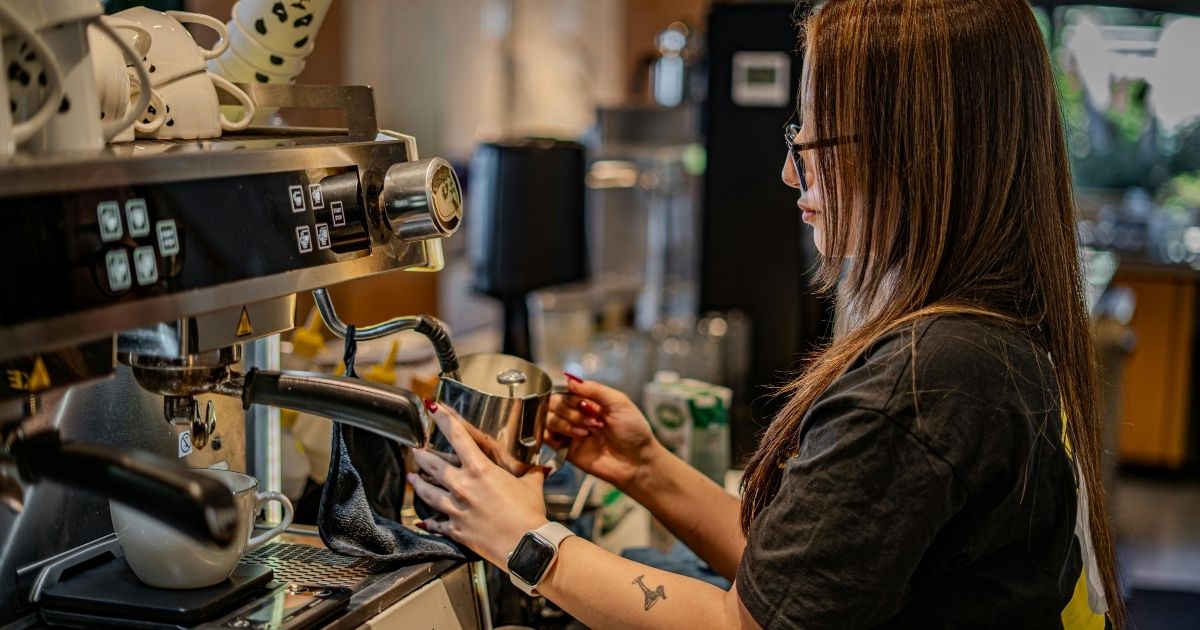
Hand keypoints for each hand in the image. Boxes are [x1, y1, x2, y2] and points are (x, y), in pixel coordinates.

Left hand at [409, 402, 548, 565]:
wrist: (526, 545)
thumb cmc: (530, 514)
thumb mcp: (532, 486)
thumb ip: (532, 473)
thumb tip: (542, 467)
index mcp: (480, 469)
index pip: (457, 436)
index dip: (442, 418)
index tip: (432, 407)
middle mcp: (463, 485)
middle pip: (433, 464)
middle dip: (421, 455)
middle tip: (414, 449)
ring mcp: (456, 508)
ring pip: (427, 492)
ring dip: (418, 483)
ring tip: (412, 478)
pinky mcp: (455, 529)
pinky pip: (435, 523)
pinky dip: (427, 521)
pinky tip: (420, 520)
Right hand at [546, 375, 665, 491]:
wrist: (637, 461)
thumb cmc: (633, 431)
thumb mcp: (619, 402)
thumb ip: (595, 389)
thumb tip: (570, 380)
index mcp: (589, 401)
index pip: (565, 390)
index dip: (572, 396)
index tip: (585, 404)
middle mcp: (577, 414)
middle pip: (553, 403)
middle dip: (570, 411)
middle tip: (592, 422)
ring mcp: (570, 431)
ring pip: (548, 419)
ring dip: (566, 423)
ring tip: (587, 432)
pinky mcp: (565, 449)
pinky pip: (547, 437)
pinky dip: (555, 435)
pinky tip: (575, 437)